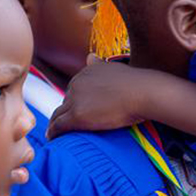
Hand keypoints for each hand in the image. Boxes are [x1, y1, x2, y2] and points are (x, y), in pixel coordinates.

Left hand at [47, 55, 166, 138]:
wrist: (143, 92)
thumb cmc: (135, 83)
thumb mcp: (114, 68)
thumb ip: (99, 65)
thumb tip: (89, 56)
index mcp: (85, 72)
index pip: (74, 90)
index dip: (76, 103)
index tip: (78, 112)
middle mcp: (76, 83)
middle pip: (66, 102)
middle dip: (66, 114)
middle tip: (68, 127)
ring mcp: (75, 99)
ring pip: (58, 115)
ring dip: (56, 124)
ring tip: (56, 135)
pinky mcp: (77, 115)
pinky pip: (59, 126)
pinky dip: (53, 133)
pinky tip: (53, 139)